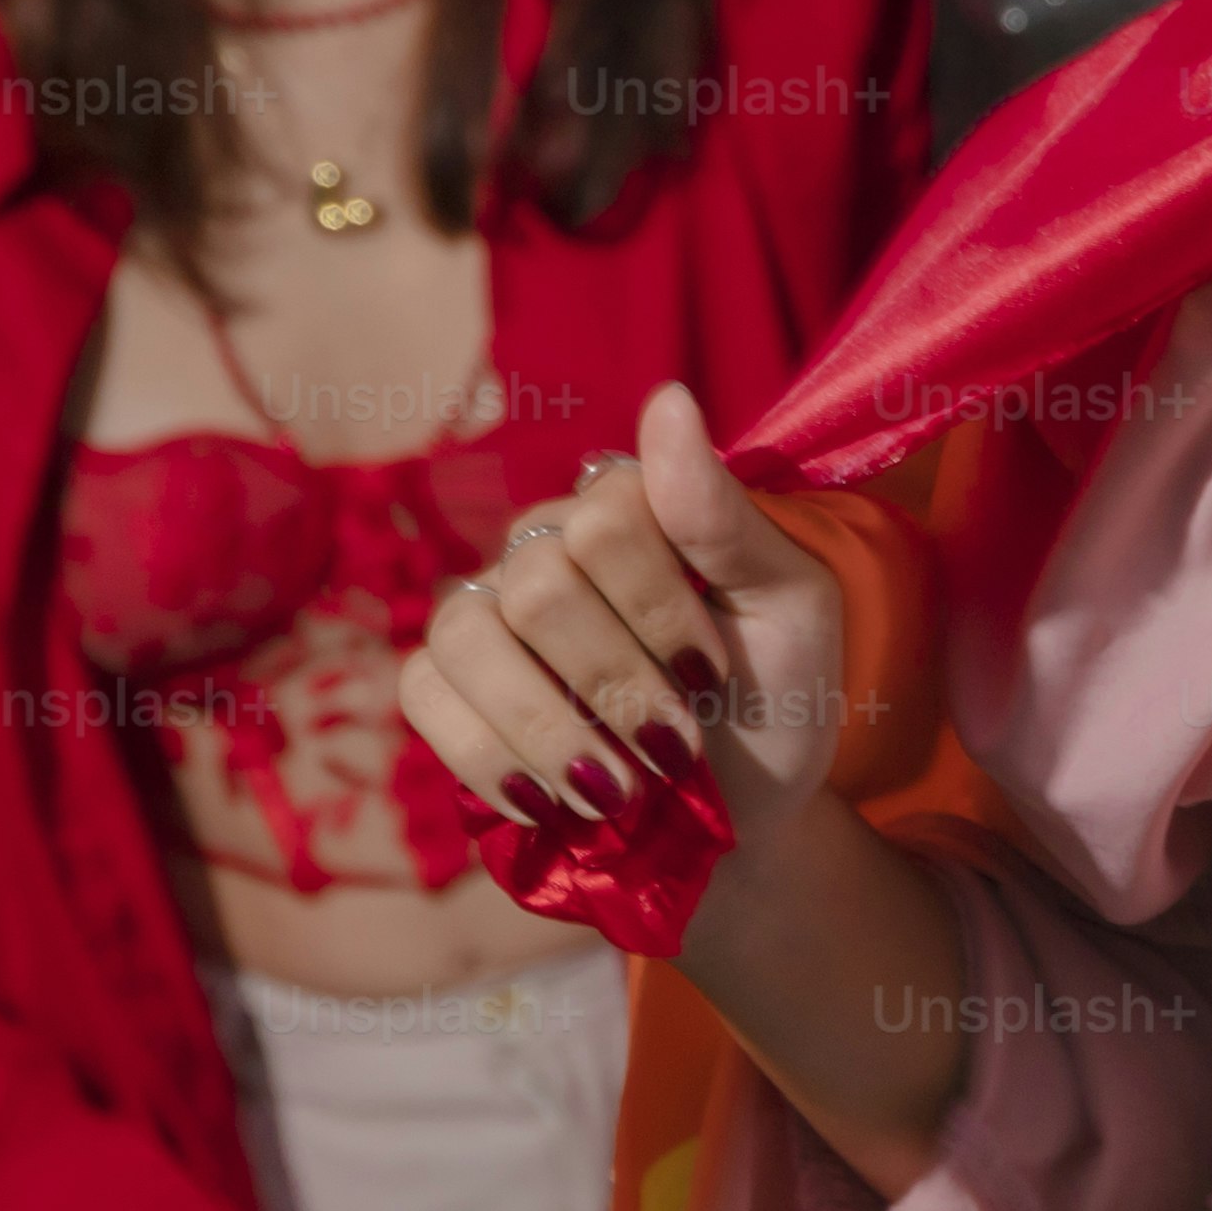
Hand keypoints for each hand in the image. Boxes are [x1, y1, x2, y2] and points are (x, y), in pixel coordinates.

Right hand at [400, 379, 849, 835]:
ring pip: (469, 635)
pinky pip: (423, 692)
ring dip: (551, 729)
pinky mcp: (444, 686)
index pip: (607, 512)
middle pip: (539, 583)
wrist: (746, 811)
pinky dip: (490, 756)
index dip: (660, 607)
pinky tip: (550, 801)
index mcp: (628, 508)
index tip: (713, 674)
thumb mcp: (789, 607)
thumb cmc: (776, 697)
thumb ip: (724, 517)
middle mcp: (544, 545)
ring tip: (617, 792)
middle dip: (615, 684)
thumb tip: (669, 399)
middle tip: (672, 748)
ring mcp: (485, 613)